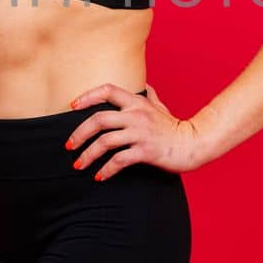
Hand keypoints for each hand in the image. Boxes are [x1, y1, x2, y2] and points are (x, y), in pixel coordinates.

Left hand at [65, 82, 209, 180]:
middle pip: (98, 119)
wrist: (193, 144)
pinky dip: (106, 170)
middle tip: (69, 146)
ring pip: (105, 142)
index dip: (86, 96)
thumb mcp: (161, 107)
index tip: (72, 106)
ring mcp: (141, 133)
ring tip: (78, 165)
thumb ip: (150, 96)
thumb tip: (145, 86)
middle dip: (79, 133)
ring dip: (88, 155)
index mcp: (137, 102)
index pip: (107, 90)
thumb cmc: (174, 127)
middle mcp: (136, 115)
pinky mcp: (146, 151)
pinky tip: (99, 176)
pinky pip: (119, 160)